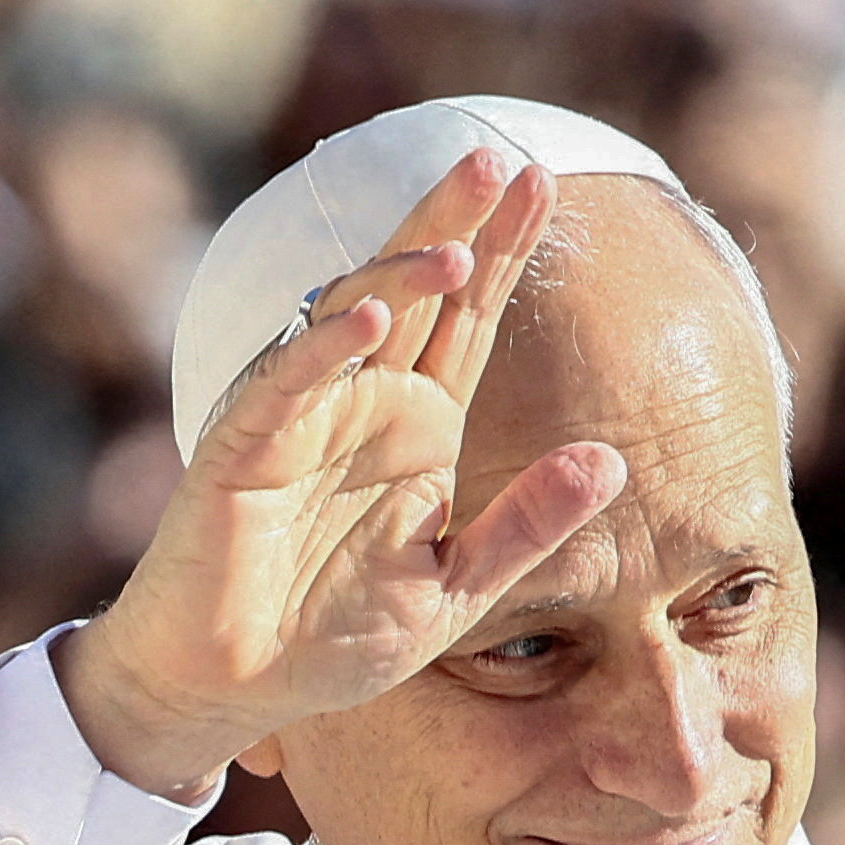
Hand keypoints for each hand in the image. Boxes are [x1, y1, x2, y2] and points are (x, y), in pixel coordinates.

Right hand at [55, 152, 628, 796]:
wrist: (232, 687)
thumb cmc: (331, 637)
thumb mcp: (457, 587)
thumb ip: (528, 524)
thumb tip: (612, 459)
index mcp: (417, 429)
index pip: (467, 322)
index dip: (501, 253)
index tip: (542, 184)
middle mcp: (362, 406)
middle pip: (415, 295)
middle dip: (454, 224)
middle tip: (494, 157)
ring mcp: (301, 419)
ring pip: (352, 322)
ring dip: (399, 277)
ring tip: (456, 241)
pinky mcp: (245, 450)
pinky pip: (286, 386)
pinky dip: (323, 351)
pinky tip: (369, 319)